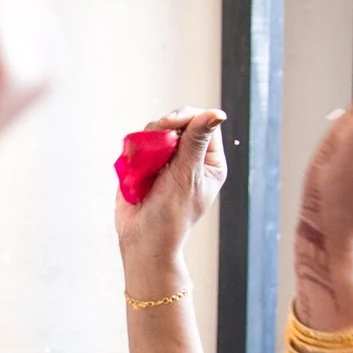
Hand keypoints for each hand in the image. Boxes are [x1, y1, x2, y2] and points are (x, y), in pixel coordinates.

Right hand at [114, 108, 226, 275]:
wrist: (142, 239)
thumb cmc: (170, 214)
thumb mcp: (187, 174)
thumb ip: (196, 141)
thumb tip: (217, 113)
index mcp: (209, 161)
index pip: (203, 123)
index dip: (186, 119)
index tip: (168, 126)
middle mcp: (191, 157)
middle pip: (180, 123)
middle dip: (164, 128)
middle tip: (153, 140)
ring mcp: (168, 160)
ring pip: (157, 131)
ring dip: (148, 140)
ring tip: (144, 161)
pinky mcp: (147, 164)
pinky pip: (141, 144)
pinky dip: (137, 150)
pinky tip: (136, 165)